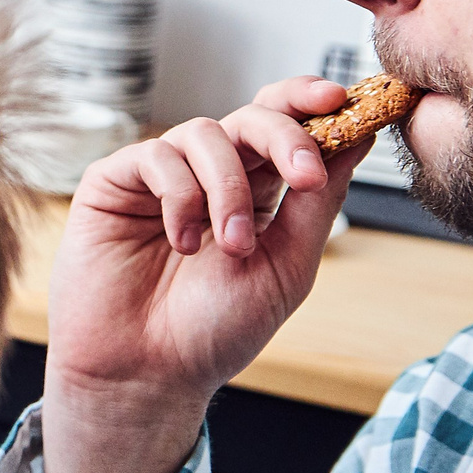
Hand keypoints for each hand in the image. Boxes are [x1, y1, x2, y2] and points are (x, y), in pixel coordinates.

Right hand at [38, 77, 367, 472]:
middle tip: (305, 173)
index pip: (285, 126)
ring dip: (228, 189)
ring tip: (229, 245)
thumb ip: (316, 202)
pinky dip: (180, 196)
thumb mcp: (287, 267)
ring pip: (205, 133)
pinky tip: (180, 242)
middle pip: (251, 116)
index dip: (310, 103)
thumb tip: (357, 135)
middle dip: (285, 136)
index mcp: (257, 191)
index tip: (342, 101)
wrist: (148, 372)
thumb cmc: (216, 330)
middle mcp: (209, 174)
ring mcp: (160, 175)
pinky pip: (156, 156)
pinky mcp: (114, 181)